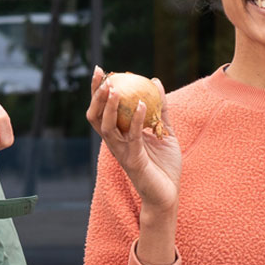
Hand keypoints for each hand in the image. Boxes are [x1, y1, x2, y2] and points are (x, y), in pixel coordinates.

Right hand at [85, 66, 180, 212]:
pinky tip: (140, 104)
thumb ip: (159, 109)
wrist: (168, 194)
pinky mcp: (134, 160)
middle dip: (96, 95)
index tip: (101, 70)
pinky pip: (133, 137)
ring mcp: (122, 152)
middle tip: (102, 75)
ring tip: (114, 88)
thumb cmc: (164, 166)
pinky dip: (136, 119)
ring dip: (109, 106)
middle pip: (96, 117)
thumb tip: (155, 81)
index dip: (97, 91)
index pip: (102, 110)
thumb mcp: (165, 131)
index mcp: (119, 136)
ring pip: (107, 127)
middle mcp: (115, 143)